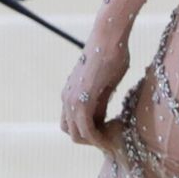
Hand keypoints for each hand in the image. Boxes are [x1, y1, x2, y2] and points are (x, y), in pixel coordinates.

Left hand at [61, 32, 130, 151]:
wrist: (109, 36)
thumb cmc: (112, 54)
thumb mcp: (105, 85)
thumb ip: (100, 103)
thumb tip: (101, 121)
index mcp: (70, 94)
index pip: (72, 124)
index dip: (88, 132)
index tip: (106, 133)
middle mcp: (66, 98)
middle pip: (70, 132)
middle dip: (89, 140)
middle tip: (108, 138)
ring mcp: (71, 99)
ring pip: (75, 134)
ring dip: (92, 141)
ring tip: (110, 141)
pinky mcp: (81, 99)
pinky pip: (85, 128)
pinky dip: (96, 138)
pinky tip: (108, 139)